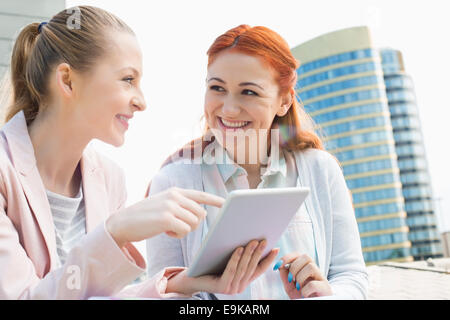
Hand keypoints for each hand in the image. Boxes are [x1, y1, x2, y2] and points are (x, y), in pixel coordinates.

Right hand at [106, 187, 224, 246]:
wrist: (123, 222)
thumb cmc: (145, 217)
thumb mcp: (163, 204)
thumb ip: (181, 205)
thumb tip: (202, 214)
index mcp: (175, 192)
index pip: (200, 195)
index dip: (215, 200)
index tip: (226, 203)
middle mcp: (175, 196)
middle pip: (200, 214)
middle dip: (193, 224)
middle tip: (177, 227)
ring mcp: (170, 206)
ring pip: (194, 223)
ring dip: (184, 230)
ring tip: (168, 228)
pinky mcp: (166, 218)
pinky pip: (185, 231)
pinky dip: (177, 235)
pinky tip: (165, 232)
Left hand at [167, 240, 278, 295]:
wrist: (191, 278)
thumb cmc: (210, 266)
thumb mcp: (228, 260)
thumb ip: (240, 256)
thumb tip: (253, 240)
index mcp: (243, 281)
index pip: (259, 270)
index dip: (268, 260)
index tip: (276, 248)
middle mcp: (239, 287)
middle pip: (252, 267)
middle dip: (259, 253)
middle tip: (265, 240)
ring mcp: (231, 288)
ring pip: (243, 268)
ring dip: (249, 254)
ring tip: (253, 241)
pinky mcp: (221, 287)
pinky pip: (230, 271)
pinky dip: (235, 259)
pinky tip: (239, 248)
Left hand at [274, 252, 331, 298]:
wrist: (311, 305)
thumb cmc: (301, 296)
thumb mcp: (290, 286)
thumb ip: (285, 275)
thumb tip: (280, 265)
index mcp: (306, 267)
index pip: (298, 255)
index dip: (287, 258)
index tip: (277, 266)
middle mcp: (315, 270)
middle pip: (306, 257)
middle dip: (294, 267)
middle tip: (291, 279)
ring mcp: (321, 278)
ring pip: (311, 267)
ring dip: (300, 277)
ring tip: (299, 287)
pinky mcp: (326, 288)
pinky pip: (313, 284)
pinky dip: (305, 290)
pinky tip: (304, 294)